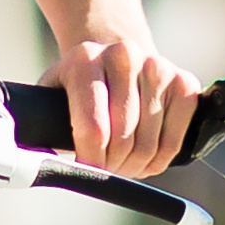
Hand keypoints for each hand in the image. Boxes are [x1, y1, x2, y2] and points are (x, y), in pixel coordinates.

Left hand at [51, 28, 199, 177]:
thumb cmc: (80, 88)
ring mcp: (159, 67)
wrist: (116, 58)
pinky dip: (161, 158)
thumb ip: (44, 125)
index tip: (87, 168)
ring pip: (149, 145)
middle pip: (123, 139)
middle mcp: (124, 56)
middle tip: (107, 168)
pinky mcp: (185, 83)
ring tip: (124, 163)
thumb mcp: (53, 98)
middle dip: (113, 166)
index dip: (90, 160)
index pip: (93, 129)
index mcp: (84, 59)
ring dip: (136, 166)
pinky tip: (147, 155)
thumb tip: (39, 165)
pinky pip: (176, 140)